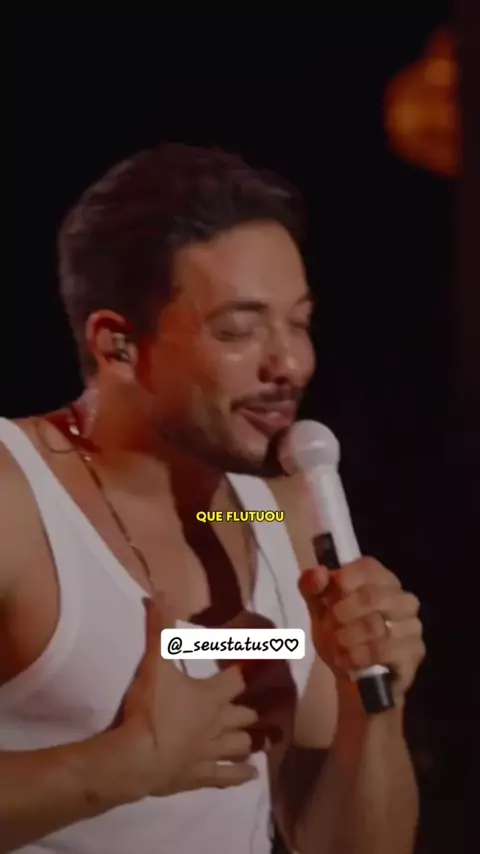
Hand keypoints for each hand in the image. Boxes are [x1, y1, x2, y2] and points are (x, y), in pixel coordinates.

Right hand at [112, 595, 258, 800]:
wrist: (138, 758)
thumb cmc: (151, 709)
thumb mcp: (154, 664)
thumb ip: (159, 629)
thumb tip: (161, 593)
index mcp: (211, 696)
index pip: (237, 677)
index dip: (250, 667)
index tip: (266, 658)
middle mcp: (219, 724)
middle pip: (243, 715)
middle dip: (250, 710)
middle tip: (259, 707)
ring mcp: (211, 753)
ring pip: (240, 746)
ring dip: (250, 742)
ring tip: (260, 741)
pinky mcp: (201, 776)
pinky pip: (227, 778)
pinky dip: (240, 776)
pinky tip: (252, 775)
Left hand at [299, 558, 424, 701]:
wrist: (354, 675)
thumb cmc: (338, 632)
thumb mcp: (318, 607)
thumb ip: (312, 586)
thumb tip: (318, 572)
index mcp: (381, 578)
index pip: (367, 568)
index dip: (342, 582)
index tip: (327, 600)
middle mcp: (403, 598)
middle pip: (370, 596)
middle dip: (341, 614)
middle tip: (328, 627)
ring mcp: (412, 625)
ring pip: (375, 625)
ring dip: (347, 638)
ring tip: (336, 646)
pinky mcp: (414, 652)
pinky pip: (383, 650)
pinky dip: (358, 656)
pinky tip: (347, 661)